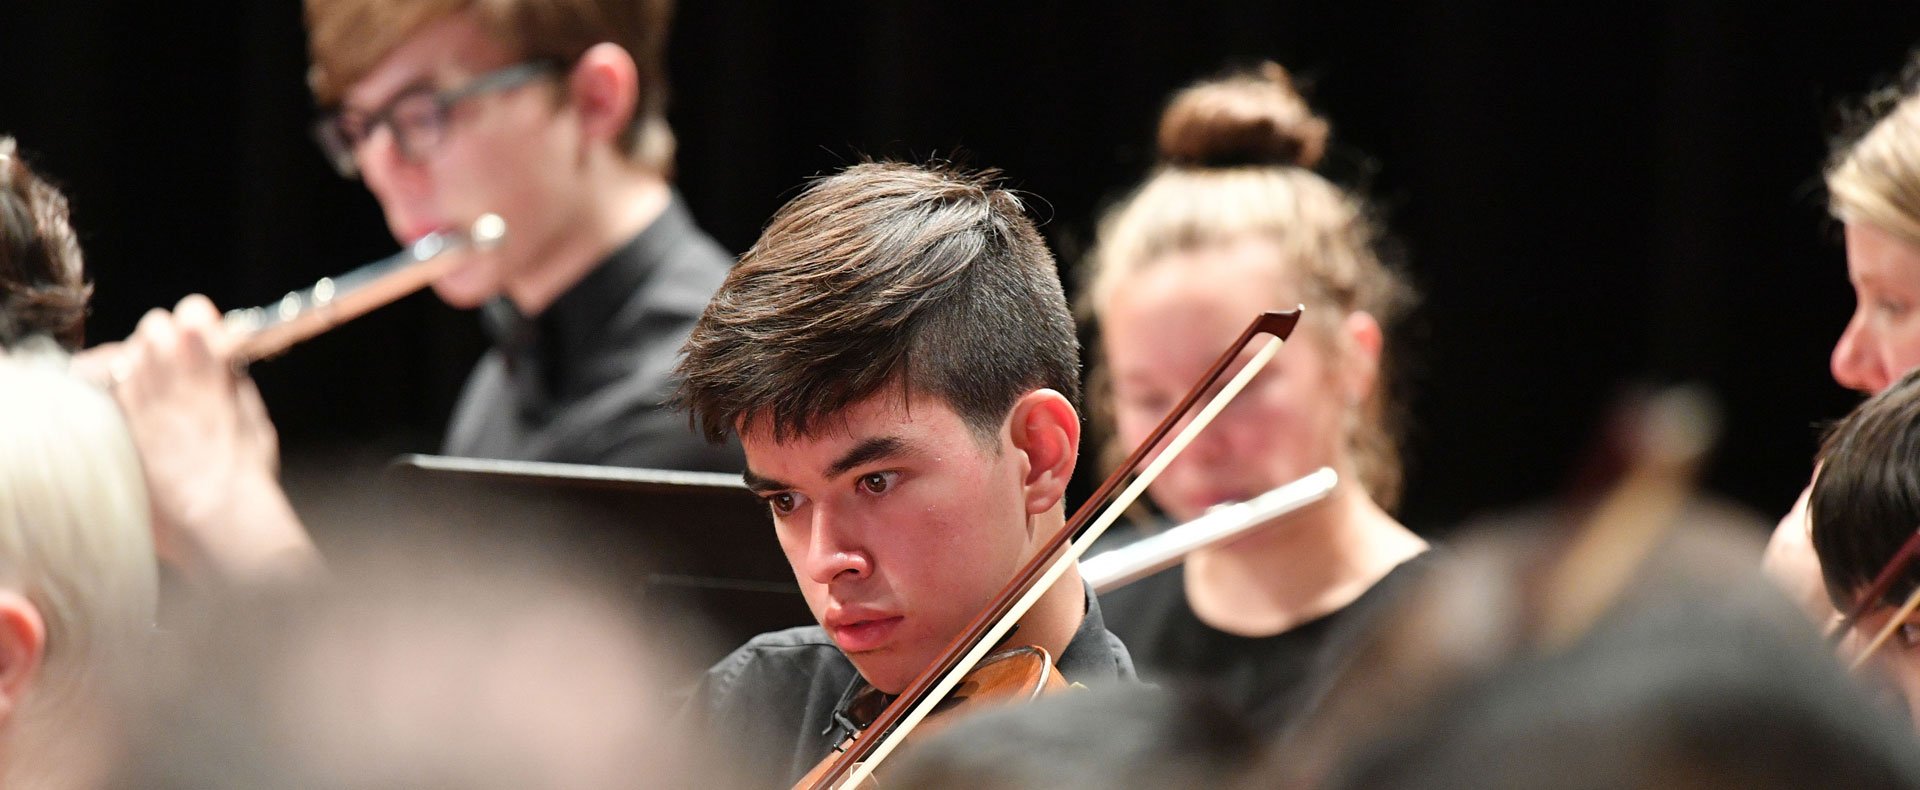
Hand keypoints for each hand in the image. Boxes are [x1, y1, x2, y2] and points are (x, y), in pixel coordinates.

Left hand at [75, 295, 318, 585]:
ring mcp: (133, 392)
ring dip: (139, 369)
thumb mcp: (252, 414)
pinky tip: (130, 415)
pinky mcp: (113, 419)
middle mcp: (163, 364)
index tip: (205, 342)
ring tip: (155, 398)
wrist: (215, 511)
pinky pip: (99, 388)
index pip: (193, 310)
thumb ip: (230, 379)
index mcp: (207, 356)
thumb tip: (222, 365)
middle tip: (178, 373)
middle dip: (164, 345)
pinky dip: (114, 395)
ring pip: (124, 355)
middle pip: (152, 327)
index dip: (200, 324)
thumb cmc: (245, 470)